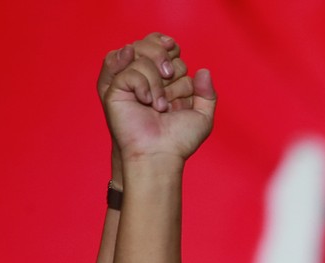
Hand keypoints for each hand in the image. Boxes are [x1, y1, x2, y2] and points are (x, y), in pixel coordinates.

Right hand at [102, 33, 215, 165]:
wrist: (160, 153)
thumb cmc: (179, 139)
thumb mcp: (202, 117)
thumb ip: (207, 93)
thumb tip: (204, 70)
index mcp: (167, 80)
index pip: (170, 50)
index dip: (176, 60)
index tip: (179, 82)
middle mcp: (149, 77)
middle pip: (157, 47)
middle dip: (171, 71)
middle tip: (171, 97)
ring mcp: (132, 81)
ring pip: (144, 57)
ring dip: (159, 85)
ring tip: (159, 107)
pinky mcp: (117, 87)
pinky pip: (132, 71)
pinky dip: (144, 86)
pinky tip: (145, 102)